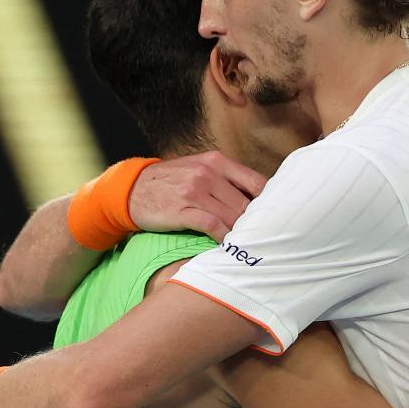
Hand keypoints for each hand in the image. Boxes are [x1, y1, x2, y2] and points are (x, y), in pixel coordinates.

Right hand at [129, 151, 266, 241]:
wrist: (132, 189)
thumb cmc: (171, 181)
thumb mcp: (199, 168)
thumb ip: (226, 178)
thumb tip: (259, 198)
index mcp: (216, 161)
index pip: (256, 182)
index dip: (270, 202)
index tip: (276, 217)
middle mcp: (208, 173)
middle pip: (246, 203)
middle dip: (255, 223)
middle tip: (263, 238)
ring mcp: (194, 191)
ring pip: (232, 216)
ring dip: (241, 233)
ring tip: (248, 245)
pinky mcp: (182, 210)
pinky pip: (213, 226)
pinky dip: (223, 238)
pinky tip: (227, 246)